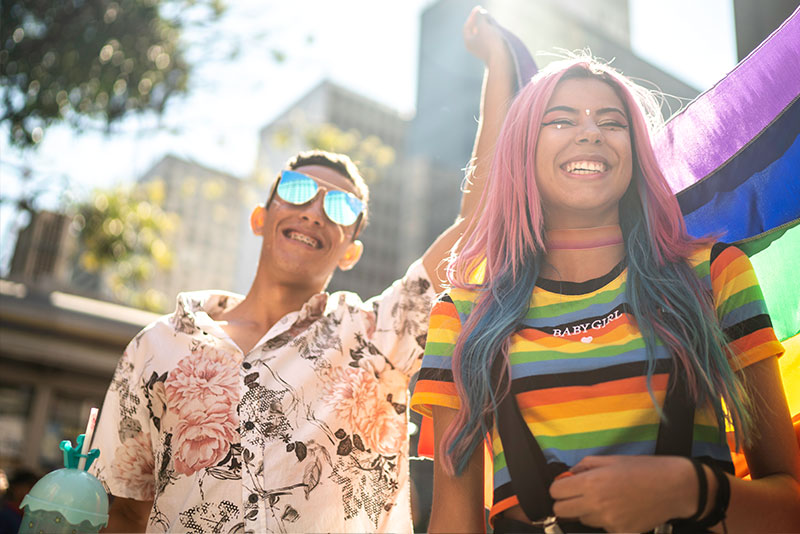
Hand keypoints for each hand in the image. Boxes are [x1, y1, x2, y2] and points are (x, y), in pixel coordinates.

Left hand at [462, 5, 505, 63]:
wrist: (501, 59)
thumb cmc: (491, 42)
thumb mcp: (484, 26)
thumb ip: (481, 17)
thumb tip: (481, 13)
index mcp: (468, 42)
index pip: (467, 26)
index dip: (472, 16)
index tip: (479, 8)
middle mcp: (474, 48)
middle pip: (474, 31)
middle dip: (480, 21)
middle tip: (485, 13)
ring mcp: (482, 51)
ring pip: (483, 36)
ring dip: (487, 27)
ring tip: (492, 21)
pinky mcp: (491, 53)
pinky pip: (489, 40)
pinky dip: (492, 33)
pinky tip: (497, 31)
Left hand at [549, 455, 697, 532]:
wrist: (674, 487)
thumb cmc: (644, 470)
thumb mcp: (610, 460)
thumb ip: (584, 467)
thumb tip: (568, 475)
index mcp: (592, 482)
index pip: (555, 492)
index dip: (559, 488)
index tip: (566, 486)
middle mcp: (597, 504)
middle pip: (562, 511)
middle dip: (566, 502)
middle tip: (579, 495)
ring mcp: (609, 521)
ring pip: (582, 520)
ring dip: (587, 512)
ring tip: (607, 500)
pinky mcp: (621, 533)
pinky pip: (602, 529)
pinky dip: (606, 521)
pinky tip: (620, 510)